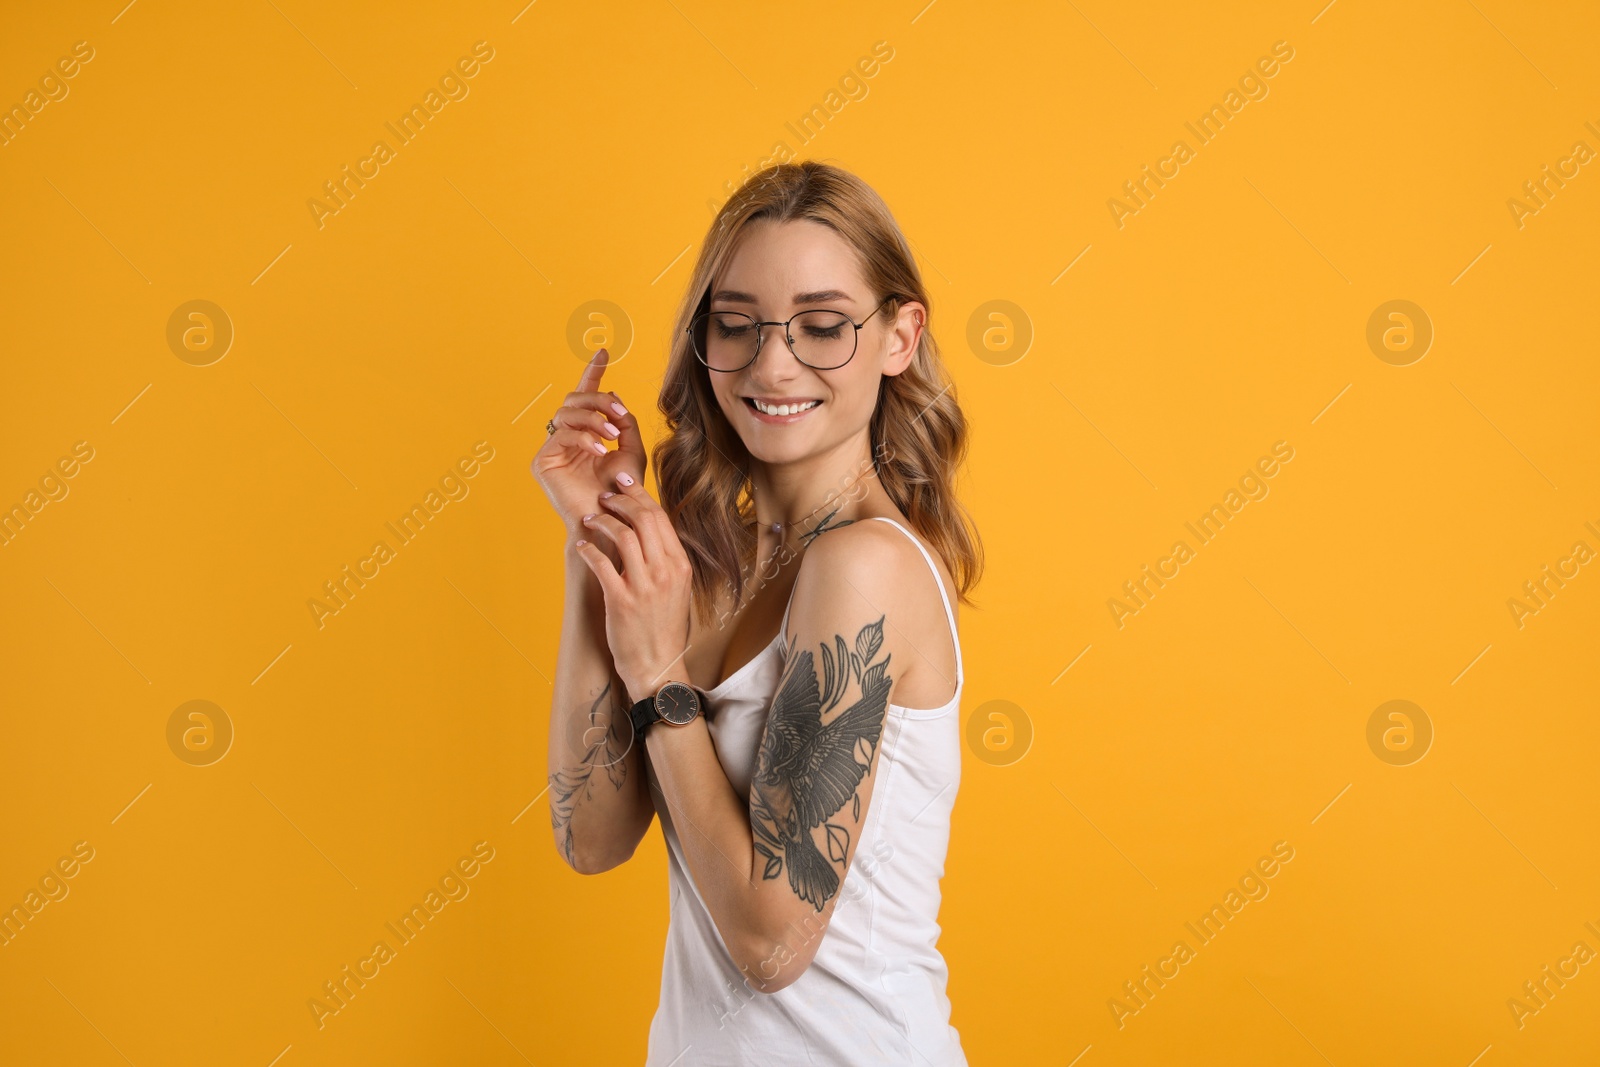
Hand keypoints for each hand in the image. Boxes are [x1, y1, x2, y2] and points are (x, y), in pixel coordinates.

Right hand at [531, 349, 646, 532]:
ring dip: (593, 419)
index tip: (604, 351)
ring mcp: (552, 449)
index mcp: (586, 432)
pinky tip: (599, 449)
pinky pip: (561, 435)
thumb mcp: (631, 452)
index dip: (592, 373)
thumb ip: (624, 423)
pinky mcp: (542, 462)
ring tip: (612, 436)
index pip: (586, 396)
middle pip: (574, 400)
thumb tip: (613, 396)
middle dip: (597, 401)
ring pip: (566, 413)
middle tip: (618, 413)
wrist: (611, 522)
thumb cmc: (622, 492)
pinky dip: (583, 437)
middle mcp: (566, 437)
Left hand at [572, 470, 694, 703]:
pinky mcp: (621, 600)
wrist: (659, 666)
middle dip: (620, 500)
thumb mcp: (676, 589)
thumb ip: (665, 559)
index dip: (639, 495)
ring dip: (601, 521)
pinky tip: (581, 546)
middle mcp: (665, 571)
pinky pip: (601, 563)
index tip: (623, 483)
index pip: (660, 517)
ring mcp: (644, 585)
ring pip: (622, 535)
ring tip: (589, 519)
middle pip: (643, 518)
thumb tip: (646, 530)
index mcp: (680, 564)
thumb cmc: (664, 628)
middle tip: (604, 496)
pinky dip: (588, 549)